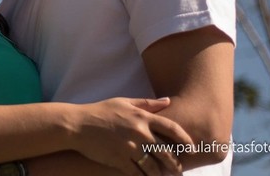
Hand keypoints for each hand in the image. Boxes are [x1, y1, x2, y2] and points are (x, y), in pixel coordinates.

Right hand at [71, 97, 189, 174]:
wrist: (77, 125)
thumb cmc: (100, 112)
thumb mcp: (123, 102)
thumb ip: (147, 104)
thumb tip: (168, 101)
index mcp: (142, 117)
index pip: (172, 129)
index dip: (186, 140)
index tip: (192, 148)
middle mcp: (140, 133)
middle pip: (167, 152)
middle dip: (176, 164)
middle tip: (178, 169)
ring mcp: (130, 148)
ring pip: (155, 167)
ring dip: (161, 175)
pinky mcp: (120, 160)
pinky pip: (138, 174)